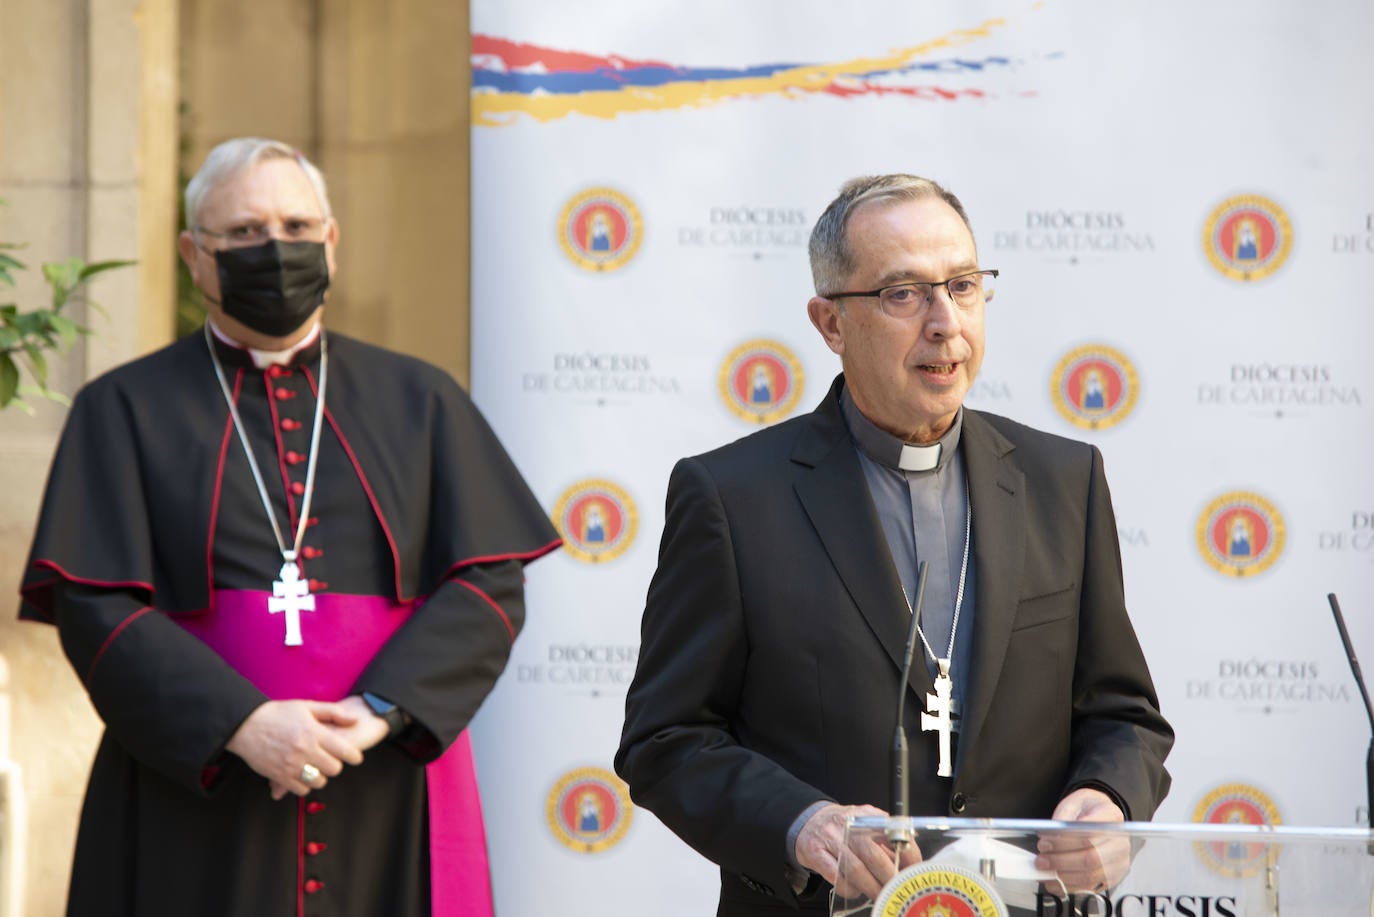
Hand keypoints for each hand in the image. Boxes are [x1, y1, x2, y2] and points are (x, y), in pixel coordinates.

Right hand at [263, 695, 392, 796]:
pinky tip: (301, 775)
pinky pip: (301, 789)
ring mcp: (291, 765)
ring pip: (319, 781)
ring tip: (314, 767)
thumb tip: (355, 720)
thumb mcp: (307, 706)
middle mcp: (305, 750)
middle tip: (329, 760)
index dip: (354, 756)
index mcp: (314, 732)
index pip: (344, 751)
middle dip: (335, 765)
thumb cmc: (278, 714)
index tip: (355, 758)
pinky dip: (304, 785)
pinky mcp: (279, 776)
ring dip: (320, 776)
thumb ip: (334, 713)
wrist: (245, 725)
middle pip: (334, 769)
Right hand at [795, 803, 920, 900]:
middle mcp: (848, 825)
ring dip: (870, 887)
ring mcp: (830, 838)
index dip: (907, 856)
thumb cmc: (841, 826)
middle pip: (874, 856)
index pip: (893, 835)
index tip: (913, 870)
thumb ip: (884, 840)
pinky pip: (835, 876)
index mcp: (866, 816)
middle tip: (896, 890)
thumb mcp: (864, 824)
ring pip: (855, 869)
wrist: (807, 820)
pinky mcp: (815, 852)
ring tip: (878, 895)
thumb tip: (907, 864)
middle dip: (888, 878)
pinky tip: (854, 889)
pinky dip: (848, 888)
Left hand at [1036, 788, 1129, 892]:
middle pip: (1092, 858)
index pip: (1090, 833)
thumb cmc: (1086, 809)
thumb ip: (1062, 818)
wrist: (1099, 815)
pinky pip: (1091, 887)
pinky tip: (1054, 882)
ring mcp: (1119, 862)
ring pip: (1091, 876)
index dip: (1065, 841)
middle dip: (1061, 861)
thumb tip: (1048, 836)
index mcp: (1111, 816)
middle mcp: (1120, 842)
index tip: (1044, 841)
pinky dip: (1069, 887)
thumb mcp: (1073, 803)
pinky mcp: (1112, 877)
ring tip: (1044, 871)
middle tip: (1041, 860)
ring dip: (1063, 877)